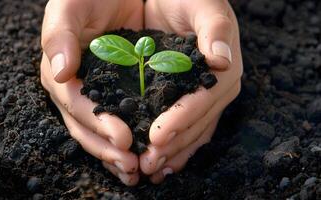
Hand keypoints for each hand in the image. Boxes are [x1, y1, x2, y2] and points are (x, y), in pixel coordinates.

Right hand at [40, 0, 143, 185]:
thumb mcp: (68, 8)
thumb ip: (59, 36)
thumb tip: (60, 73)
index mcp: (60, 74)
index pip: (75, 105)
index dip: (96, 123)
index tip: (122, 138)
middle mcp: (74, 89)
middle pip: (85, 126)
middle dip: (106, 149)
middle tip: (132, 165)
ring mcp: (94, 94)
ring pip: (99, 131)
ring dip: (115, 154)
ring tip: (136, 171)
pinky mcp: (115, 93)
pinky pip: (117, 121)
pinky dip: (125, 142)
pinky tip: (139, 155)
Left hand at [140, 0, 242, 182]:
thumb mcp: (205, 6)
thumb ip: (215, 29)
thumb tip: (222, 58)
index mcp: (224, 71)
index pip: (202, 101)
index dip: (181, 120)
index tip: (157, 136)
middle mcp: (218, 89)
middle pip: (197, 124)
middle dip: (173, 145)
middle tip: (147, 163)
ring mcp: (205, 98)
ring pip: (192, 133)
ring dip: (172, 153)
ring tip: (150, 169)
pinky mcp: (190, 101)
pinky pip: (187, 129)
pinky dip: (174, 146)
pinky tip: (160, 160)